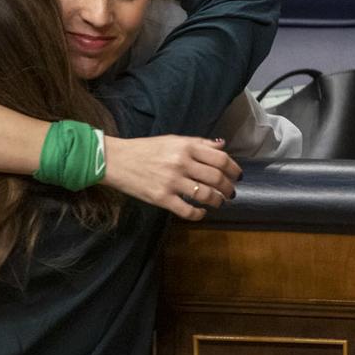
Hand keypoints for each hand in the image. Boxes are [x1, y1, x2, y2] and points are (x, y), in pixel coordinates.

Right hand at [102, 135, 241, 220]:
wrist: (117, 160)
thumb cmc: (145, 149)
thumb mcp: (172, 140)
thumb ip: (198, 143)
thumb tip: (222, 145)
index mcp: (185, 146)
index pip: (220, 159)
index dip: (234, 169)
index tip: (237, 176)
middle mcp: (181, 163)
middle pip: (216, 178)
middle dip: (228, 188)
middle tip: (231, 193)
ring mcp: (171, 181)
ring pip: (205, 195)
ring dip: (217, 201)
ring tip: (219, 203)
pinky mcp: (161, 198)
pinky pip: (187, 210)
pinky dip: (199, 214)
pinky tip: (201, 213)